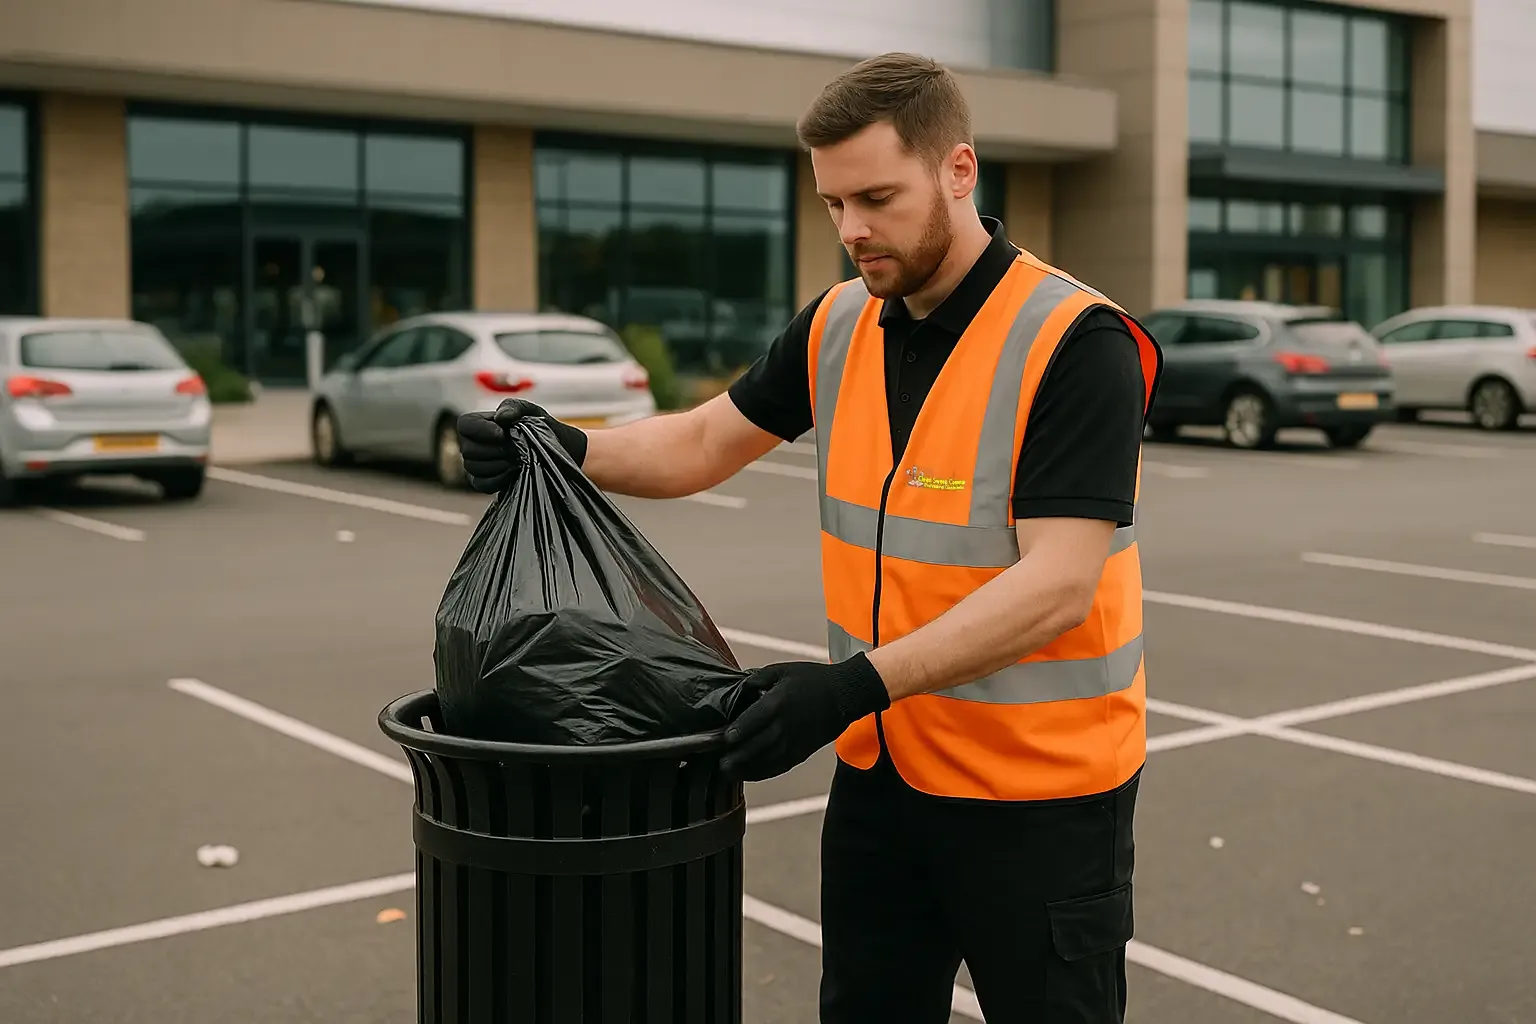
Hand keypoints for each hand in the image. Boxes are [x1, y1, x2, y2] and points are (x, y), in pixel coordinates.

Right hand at [456, 399, 587, 493]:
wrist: (553, 452)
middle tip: (517, 449)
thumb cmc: (539, 428)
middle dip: (496, 450)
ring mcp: (474, 464)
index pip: (464, 425)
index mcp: (479, 423)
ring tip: (518, 460)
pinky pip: (481, 484)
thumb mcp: (531, 411)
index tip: (502, 433)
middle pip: (468, 450)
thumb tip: (500, 417)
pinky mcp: (482, 482)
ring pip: (474, 467)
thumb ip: (514, 407)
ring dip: (499, 464)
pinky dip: (499, 479)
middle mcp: (471, 443)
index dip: (480, 430)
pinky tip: (513, 472)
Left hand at [719, 654, 890, 781]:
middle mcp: (784, 726)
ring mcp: (794, 742)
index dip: (734, 733)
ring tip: (727, 772)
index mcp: (777, 703)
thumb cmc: (814, 680)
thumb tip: (738, 688)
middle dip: (734, 758)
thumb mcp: (783, 670)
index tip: (722, 739)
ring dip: (744, 769)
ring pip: (764, 761)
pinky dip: (761, 773)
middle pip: (754, 747)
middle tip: (718, 763)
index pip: (751, 722)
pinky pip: (777, 767)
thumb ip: (757, 679)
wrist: (846, 694)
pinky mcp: (801, 752)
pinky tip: (747, 774)